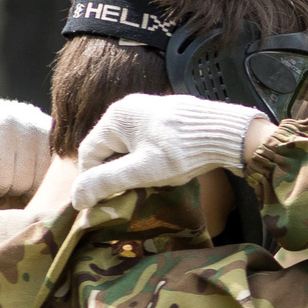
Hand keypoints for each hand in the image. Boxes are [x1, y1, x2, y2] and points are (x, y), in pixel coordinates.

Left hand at [0, 100, 51, 215]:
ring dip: (27, 191)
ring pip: (34, 180)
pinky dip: (45, 185)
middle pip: (10, 178)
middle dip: (5, 192)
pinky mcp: (57, 136)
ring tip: (21, 184)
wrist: (13, 118)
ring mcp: (34, 128)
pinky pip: (54, 175)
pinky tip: (39, 180)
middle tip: (3, 190)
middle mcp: (7, 123)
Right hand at [72, 95, 266, 212]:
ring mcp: (150, 109)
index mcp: (116, 116)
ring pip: (129, 144)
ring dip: (132, 165)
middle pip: (108, 147)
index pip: (89, 152)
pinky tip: (164, 169)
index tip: (101, 200)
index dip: (91, 179)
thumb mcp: (141, 171)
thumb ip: (107, 182)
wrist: (229, 134)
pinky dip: (149, 156)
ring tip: (147, 183)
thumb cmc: (183, 152)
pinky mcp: (169, 116)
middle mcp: (129, 106)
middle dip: (114, 172)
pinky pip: (147, 139)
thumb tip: (77, 198)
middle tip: (126, 193)